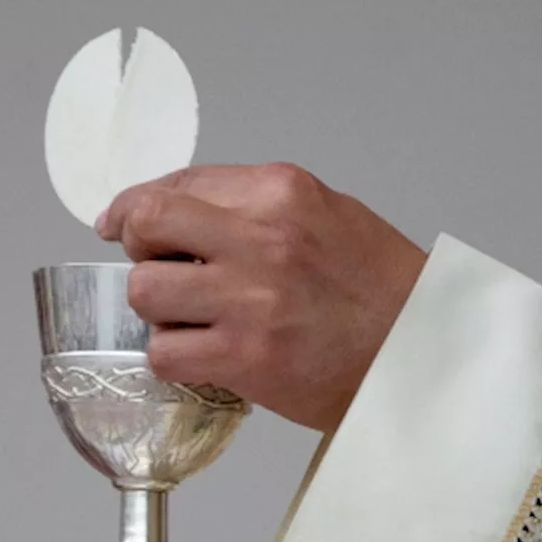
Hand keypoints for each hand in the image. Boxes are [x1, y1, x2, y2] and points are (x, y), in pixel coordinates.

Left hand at [96, 163, 427, 432]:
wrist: (421, 354)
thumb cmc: (379, 290)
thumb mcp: (327, 215)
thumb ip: (255, 206)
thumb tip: (181, 210)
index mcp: (281, 191)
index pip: (178, 183)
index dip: (136, 206)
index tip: (120, 222)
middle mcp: (262, 236)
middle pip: (147, 224)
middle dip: (139, 248)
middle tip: (158, 268)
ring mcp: (250, 299)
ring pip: (146, 292)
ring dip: (157, 309)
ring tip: (193, 319)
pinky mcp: (244, 356)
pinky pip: (164, 353)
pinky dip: (173, 358)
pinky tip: (202, 357)